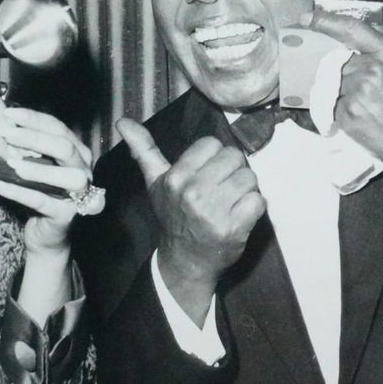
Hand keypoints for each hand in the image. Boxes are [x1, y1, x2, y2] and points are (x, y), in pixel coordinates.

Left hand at [0, 107, 94, 320]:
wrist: (44, 235)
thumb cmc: (38, 193)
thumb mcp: (33, 165)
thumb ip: (24, 147)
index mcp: (77, 152)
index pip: (58, 128)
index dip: (33, 119)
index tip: (7, 113)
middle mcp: (84, 170)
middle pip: (65, 147)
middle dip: (34, 137)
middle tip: (4, 132)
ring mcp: (80, 194)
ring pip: (66, 176)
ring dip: (37, 167)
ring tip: (9, 161)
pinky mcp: (66, 216)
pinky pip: (43, 202)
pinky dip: (18, 192)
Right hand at [117, 119, 264, 323]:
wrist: (184, 261)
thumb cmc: (173, 217)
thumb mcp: (155, 183)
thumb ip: (144, 150)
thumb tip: (123, 122)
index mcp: (176, 177)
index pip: (212, 144)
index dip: (214, 158)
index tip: (207, 174)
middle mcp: (194, 192)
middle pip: (234, 158)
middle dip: (232, 171)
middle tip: (221, 190)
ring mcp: (215, 211)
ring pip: (249, 178)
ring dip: (245, 190)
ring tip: (230, 203)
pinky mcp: (234, 228)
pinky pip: (258, 200)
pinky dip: (254, 207)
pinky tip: (239, 215)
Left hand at [305, 8, 382, 199]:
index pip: (351, 29)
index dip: (325, 21)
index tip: (307, 18)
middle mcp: (371, 68)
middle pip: (339, 60)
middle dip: (340, 70)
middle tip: (349, 81)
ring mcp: (357, 92)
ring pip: (334, 83)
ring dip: (340, 90)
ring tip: (358, 102)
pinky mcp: (347, 114)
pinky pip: (332, 105)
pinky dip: (339, 109)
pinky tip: (356, 116)